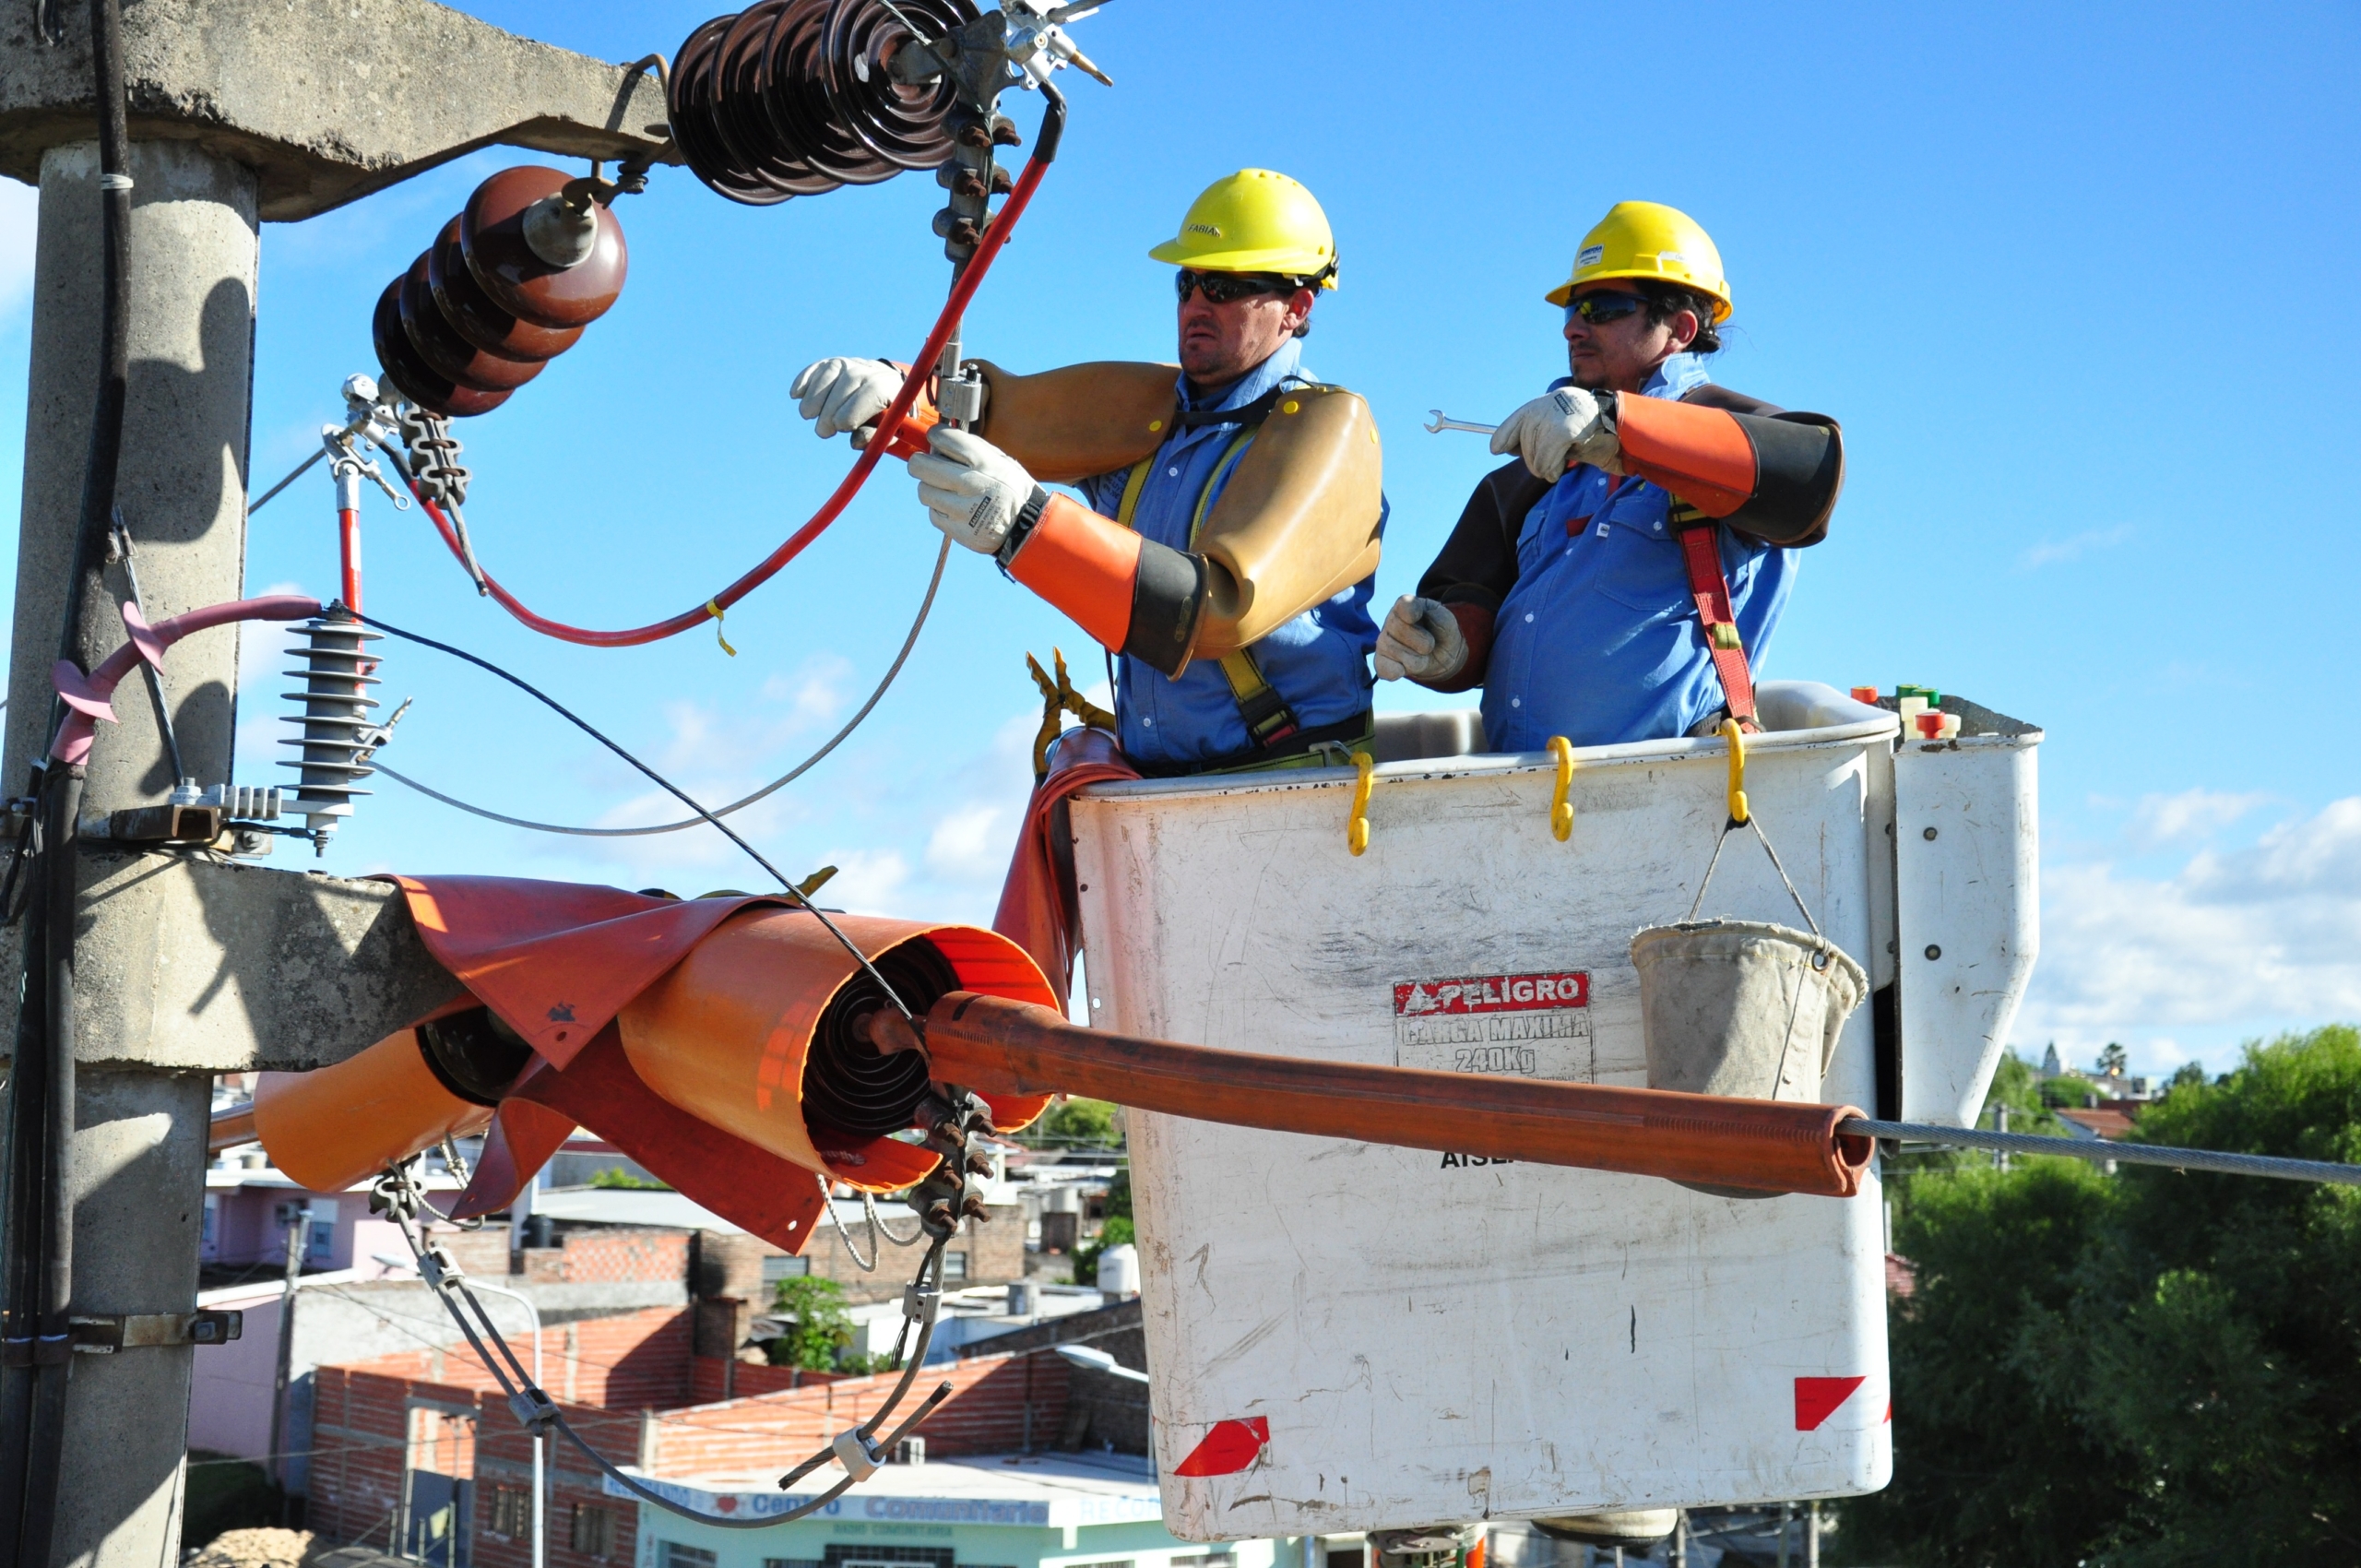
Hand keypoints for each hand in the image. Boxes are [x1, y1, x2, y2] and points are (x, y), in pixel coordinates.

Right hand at [790, 357, 902, 440]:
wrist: (887, 387)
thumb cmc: (887, 416)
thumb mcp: (888, 431)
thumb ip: (875, 437)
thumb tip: (856, 443)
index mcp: (889, 386)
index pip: (873, 391)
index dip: (854, 408)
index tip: (841, 427)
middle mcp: (870, 370)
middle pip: (849, 381)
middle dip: (831, 407)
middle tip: (823, 432)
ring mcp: (851, 363)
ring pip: (831, 371)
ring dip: (815, 394)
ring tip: (807, 415)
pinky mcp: (834, 363)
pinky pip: (818, 367)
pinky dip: (805, 379)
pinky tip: (796, 395)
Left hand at [908, 427, 1042, 554]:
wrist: (1027, 529)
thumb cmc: (1011, 489)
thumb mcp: (1003, 461)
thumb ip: (973, 448)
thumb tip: (940, 438)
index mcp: (984, 463)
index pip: (944, 438)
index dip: (935, 435)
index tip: (935, 438)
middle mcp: (970, 484)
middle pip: (920, 466)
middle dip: (920, 462)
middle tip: (926, 464)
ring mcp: (961, 509)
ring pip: (923, 490)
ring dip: (931, 488)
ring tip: (948, 490)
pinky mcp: (956, 529)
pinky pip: (933, 513)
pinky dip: (941, 509)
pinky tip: (957, 509)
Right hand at [1373, 595, 1468, 681]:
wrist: (1440, 655)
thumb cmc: (1440, 632)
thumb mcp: (1448, 621)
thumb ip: (1440, 617)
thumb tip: (1422, 618)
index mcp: (1407, 606)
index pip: (1404, 605)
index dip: (1411, 612)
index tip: (1417, 617)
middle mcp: (1391, 621)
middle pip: (1403, 632)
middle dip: (1425, 643)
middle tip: (1429, 643)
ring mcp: (1384, 642)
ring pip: (1401, 655)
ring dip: (1420, 660)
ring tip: (1420, 654)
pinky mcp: (1382, 661)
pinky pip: (1385, 669)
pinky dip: (1396, 672)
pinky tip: (1403, 669)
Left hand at [1490, 386, 1619, 481]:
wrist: (1627, 430)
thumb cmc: (1597, 436)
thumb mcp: (1564, 432)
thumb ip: (1540, 435)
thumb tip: (1507, 447)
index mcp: (1549, 403)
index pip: (1517, 419)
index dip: (1504, 437)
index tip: (1497, 449)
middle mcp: (1549, 404)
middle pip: (1523, 442)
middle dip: (1533, 461)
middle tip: (1550, 466)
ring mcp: (1556, 415)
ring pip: (1532, 455)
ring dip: (1544, 468)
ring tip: (1559, 464)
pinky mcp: (1563, 429)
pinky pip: (1544, 460)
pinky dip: (1551, 469)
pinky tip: (1561, 468)